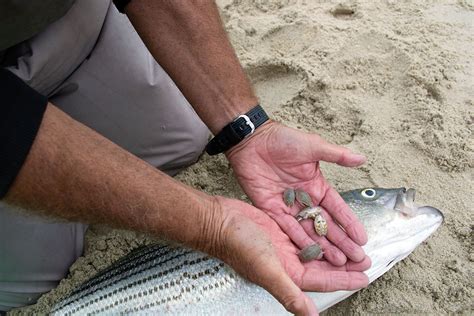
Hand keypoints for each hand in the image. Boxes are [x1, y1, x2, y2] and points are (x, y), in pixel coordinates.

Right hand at [211, 197, 369, 315]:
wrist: (218, 221)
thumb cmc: (239, 246)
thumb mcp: (268, 270)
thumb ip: (289, 293)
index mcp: (287, 274)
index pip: (322, 281)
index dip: (344, 280)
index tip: (364, 277)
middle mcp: (287, 261)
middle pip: (323, 265)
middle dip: (345, 264)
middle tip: (366, 259)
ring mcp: (283, 243)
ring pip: (316, 247)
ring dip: (334, 246)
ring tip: (353, 244)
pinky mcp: (279, 227)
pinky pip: (304, 231)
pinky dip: (318, 230)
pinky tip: (329, 226)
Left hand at [226, 121, 367, 265]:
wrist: (252, 140)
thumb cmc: (282, 139)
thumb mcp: (313, 146)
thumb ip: (337, 156)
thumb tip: (361, 158)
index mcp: (316, 185)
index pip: (337, 209)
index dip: (349, 224)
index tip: (362, 239)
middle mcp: (304, 199)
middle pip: (325, 224)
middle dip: (341, 241)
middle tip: (356, 258)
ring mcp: (288, 206)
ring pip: (308, 230)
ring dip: (323, 246)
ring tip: (338, 262)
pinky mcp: (271, 209)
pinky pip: (287, 227)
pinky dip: (298, 240)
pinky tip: (311, 253)